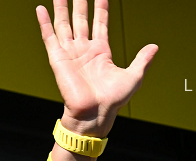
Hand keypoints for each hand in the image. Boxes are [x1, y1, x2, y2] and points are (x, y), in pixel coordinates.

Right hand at [36, 0, 156, 137]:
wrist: (94, 114)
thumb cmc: (112, 101)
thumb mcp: (133, 77)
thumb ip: (142, 60)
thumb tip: (155, 47)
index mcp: (101, 52)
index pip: (100, 23)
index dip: (100, 8)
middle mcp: (84, 50)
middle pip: (81, 19)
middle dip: (80, 2)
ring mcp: (70, 53)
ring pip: (64, 24)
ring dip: (61, 7)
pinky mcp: (58, 59)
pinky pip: (49, 37)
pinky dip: (44, 23)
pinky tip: (41, 9)